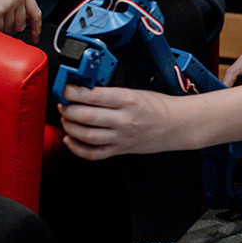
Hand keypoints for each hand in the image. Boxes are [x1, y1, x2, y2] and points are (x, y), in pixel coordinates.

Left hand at [58, 84, 178, 158]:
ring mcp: (121, 137)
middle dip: (68, 109)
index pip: (93, 95)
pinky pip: (94, 153)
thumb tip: (86, 92)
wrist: (178, 125)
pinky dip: (78, 148)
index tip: (65, 88)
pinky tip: (71, 140)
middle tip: (63, 104)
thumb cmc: (160, 107)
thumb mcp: (136, 92)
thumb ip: (111, 94)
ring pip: (86, 135)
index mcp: (128, 100)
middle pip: (86, 116)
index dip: (73, 91)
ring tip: (65, 119)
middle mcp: (124, 119)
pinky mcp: (121, 149)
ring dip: (70, 127)